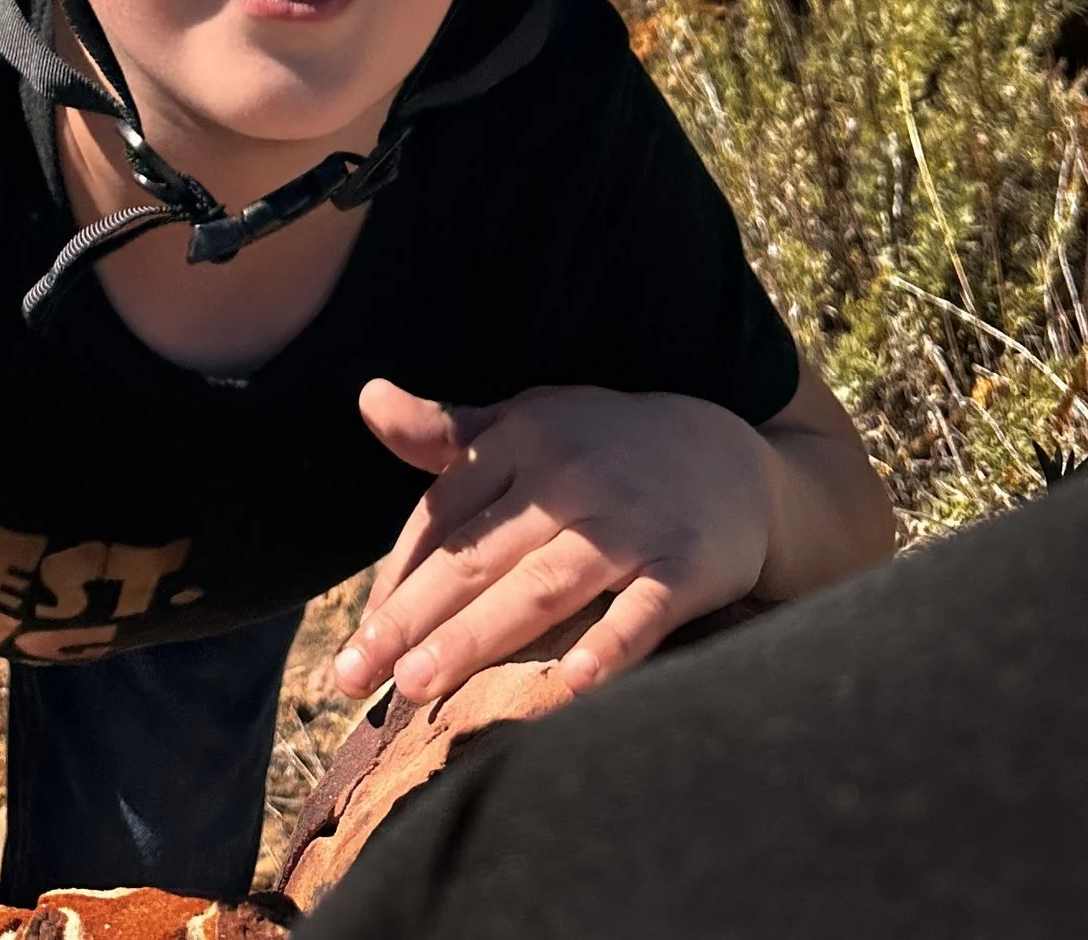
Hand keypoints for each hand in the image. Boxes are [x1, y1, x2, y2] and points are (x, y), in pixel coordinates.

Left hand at [334, 380, 776, 706]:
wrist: (731, 457)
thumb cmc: (605, 447)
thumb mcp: (528, 422)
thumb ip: (447, 430)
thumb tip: (367, 400)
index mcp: (524, 440)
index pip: (443, 516)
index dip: (396, 580)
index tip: (358, 643)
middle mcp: (569, 478)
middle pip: (478, 555)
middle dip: (414, 617)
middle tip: (356, 675)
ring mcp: (627, 524)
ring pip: (543, 586)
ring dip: (478, 637)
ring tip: (419, 686)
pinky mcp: (683, 565)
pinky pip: (643, 612)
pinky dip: (611, 645)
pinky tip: (574, 685)